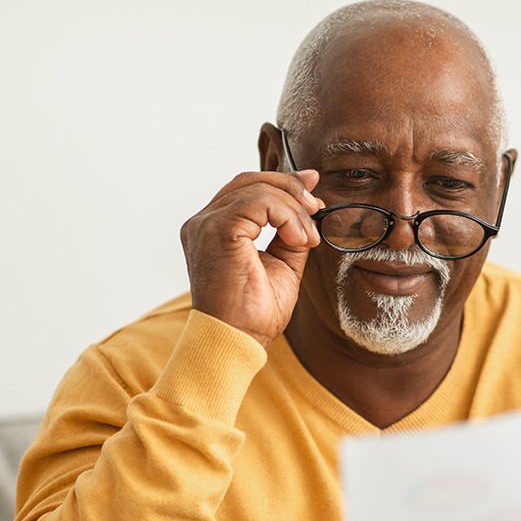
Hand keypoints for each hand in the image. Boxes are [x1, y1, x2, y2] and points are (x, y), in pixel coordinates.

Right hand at [180, 170, 323, 346]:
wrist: (236, 340)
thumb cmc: (252, 314)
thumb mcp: (282, 266)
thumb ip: (289, 237)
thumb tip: (308, 212)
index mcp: (214, 230)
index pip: (246, 189)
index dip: (282, 183)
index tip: (312, 190)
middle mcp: (204, 223)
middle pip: (250, 181)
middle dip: (291, 187)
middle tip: (317, 205)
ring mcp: (207, 224)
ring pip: (258, 189)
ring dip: (294, 209)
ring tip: (307, 238)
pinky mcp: (218, 230)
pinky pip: (260, 202)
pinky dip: (287, 216)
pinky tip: (298, 240)